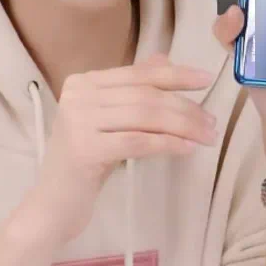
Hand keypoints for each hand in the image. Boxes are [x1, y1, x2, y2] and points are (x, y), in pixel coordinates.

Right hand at [29, 54, 216, 243]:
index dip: (176, 75)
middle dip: (185, 108)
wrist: (53, 206)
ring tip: (207, 137)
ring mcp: (78, 121)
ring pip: (145, 116)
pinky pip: (137, 142)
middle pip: (145, 95)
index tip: (206, 80)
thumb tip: (165, 60)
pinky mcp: (84, 149)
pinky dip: (167, 144)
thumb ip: (133, 90)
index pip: (139, 74)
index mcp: (83, 82)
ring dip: (183, 126)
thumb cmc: (85, 163)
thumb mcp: (110, 121)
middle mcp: (78, 95)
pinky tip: (187, 149)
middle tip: (212, 123)